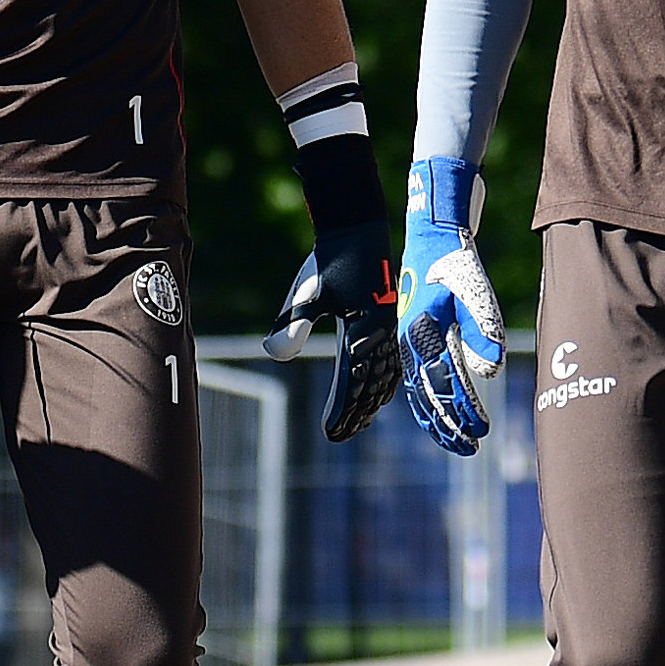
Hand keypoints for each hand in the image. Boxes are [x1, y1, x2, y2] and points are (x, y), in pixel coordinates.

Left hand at [266, 219, 398, 441]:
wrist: (357, 230)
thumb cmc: (330, 260)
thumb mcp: (308, 292)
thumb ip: (292, 324)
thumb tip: (272, 353)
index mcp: (363, 330)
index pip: (352, 382)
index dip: (341, 410)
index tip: (329, 431)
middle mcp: (382, 333)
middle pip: (371, 385)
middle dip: (356, 413)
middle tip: (339, 435)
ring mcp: (389, 327)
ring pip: (385, 375)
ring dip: (371, 401)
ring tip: (357, 422)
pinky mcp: (388, 320)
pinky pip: (392, 360)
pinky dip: (385, 381)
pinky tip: (377, 391)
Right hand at [396, 157, 510, 454]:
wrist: (430, 240)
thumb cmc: (458, 265)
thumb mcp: (477, 293)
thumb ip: (484, 331)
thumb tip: (491, 372)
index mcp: (424, 336)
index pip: (447, 385)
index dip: (465, 411)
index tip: (483, 432)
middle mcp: (411, 345)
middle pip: (429, 398)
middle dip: (450, 427)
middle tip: (471, 449)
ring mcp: (407, 344)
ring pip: (420, 394)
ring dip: (438, 421)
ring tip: (457, 442)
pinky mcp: (411, 341)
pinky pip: (417, 382)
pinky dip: (428, 403)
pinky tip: (439, 415)